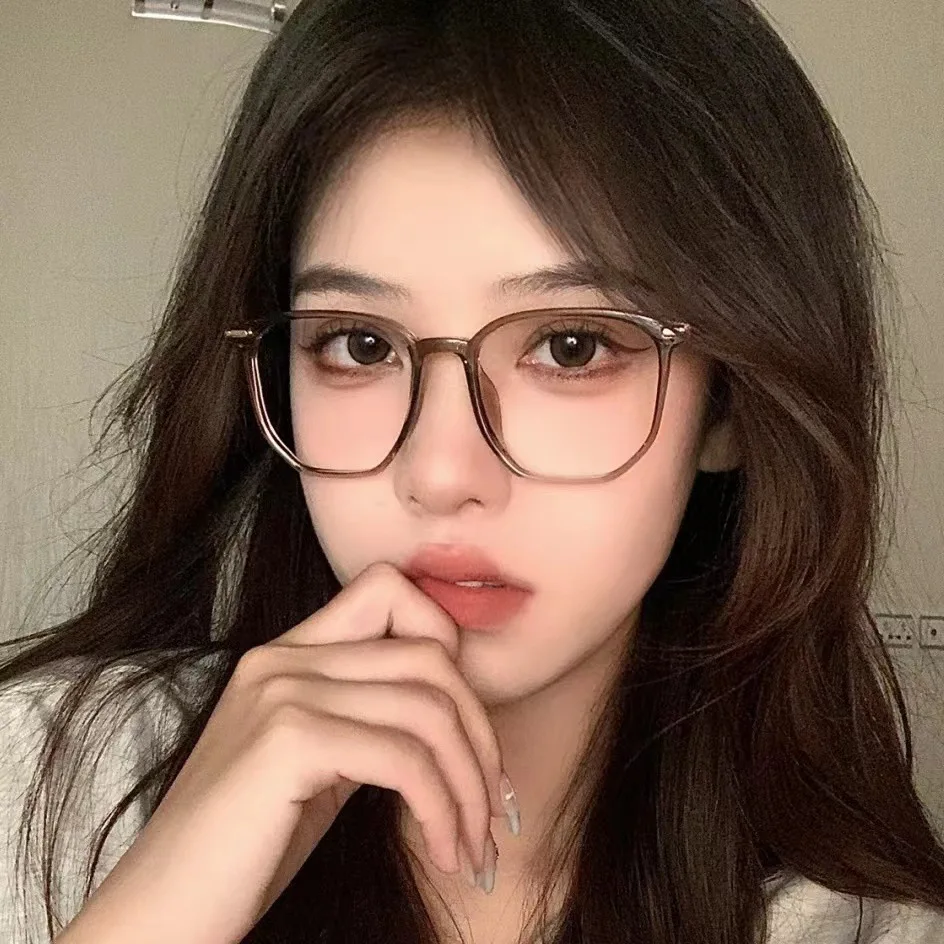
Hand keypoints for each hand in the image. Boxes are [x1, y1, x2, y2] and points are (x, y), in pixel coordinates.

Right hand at [58, 562, 511, 943]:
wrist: (161, 914)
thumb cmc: (245, 849)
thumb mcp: (317, 764)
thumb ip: (367, 719)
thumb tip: (457, 713)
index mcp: (288, 654)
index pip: (390, 591)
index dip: (446, 644)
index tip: (467, 729)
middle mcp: (283, 658)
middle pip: (430, 654)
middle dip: (479, 732)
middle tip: (491, 805)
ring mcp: (282, 692)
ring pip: (428, 709)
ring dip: (470, 785)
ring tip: (473, 845)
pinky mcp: (288, 741)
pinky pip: (406, 759)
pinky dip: (442, 809)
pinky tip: (444, 851)